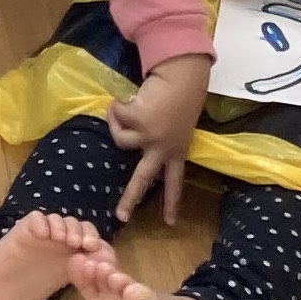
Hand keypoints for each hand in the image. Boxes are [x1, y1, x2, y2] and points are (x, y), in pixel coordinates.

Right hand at [104, 56, 211, 223]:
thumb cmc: (181, 96)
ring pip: (119, 139)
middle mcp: (163, 148)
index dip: (172, 203)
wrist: (183, 76)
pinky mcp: (139, 121)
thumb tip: (130, 131)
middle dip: (130, 198)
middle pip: (144, 179)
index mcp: (177, 150)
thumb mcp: (175, 123)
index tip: (170, 223)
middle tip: (120, 217)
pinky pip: (116, 114)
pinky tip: (129, 97)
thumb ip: (158, 134)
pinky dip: (117, 105)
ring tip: (122, 108)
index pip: (175, 182)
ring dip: (116, 121)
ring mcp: (149, 136)